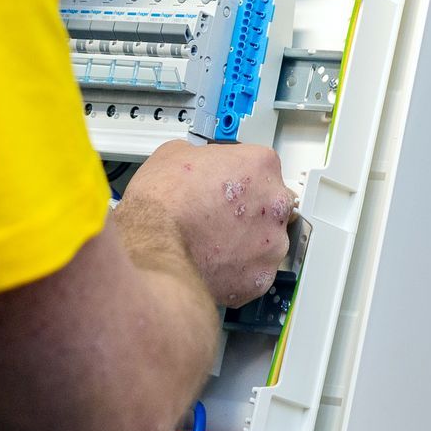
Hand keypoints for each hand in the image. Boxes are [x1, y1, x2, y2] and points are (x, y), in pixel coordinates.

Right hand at [116, 140, 295, 306]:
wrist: (155, 248)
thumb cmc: (164, 203)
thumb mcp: (174, 153)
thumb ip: (202, 156)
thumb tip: (199, 163)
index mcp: (260, 165)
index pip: (262, 164)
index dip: (240, 173)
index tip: (228, 181)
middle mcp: (274, 203)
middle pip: (272, 202)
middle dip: (251, 208)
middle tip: (219, 212)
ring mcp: (272, 243)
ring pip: (267, 240)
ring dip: (247, 240)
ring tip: (213, 240)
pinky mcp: (262, 277)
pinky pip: (256, 271)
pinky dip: (239, 269)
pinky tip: (214, 261)